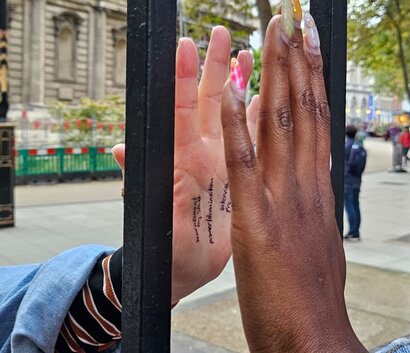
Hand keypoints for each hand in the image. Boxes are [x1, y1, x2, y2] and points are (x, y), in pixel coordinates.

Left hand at [113, 27, 258, 303]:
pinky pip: (251, 139)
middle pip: (207, 101)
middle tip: (221, 33)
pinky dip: (259, 118)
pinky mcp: (239, 174)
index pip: (178, 111)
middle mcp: (200, 152)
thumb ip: (138, 184)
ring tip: (247, 55)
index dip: (181, 80)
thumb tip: (118, 149)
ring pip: (231, 114)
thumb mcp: (152, 218)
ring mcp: (221, 161)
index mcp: (178, 160)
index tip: (185, 47)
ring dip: (239, 85)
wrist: (186, 268)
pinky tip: (268, 98)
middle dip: (214, 66)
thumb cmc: (165, 247)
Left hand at [221, 15, 365, 352]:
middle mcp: (306, 186)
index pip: (319, 122)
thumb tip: (312, 183)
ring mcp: (283, 200)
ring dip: (274, 77)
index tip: (312, 47)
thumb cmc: (312, 290)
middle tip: (293, 21)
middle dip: (298, 63)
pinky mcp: (256, 219)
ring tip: (271, 36)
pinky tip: (230, 91)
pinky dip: (238, 125)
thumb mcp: (318, 238)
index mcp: (318, 190)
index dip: (315, 81)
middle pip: (304, 113)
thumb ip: (312, 204)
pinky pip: (245, 164)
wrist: (313, 333)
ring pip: (280, 126)